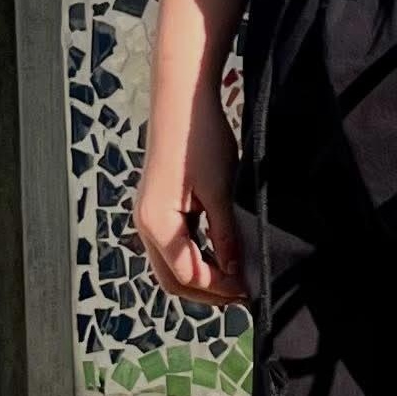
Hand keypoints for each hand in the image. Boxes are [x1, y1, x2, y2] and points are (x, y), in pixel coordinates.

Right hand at [135, 81, 246, 304]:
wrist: (181, 101)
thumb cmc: (200, 139)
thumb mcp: (220, 192)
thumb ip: (225, 235)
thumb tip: (233, 271)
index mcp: (158, 223)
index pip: (189, 276)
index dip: (220, 288)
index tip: (250, 290)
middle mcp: (146, 225)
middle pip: (174, 279)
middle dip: (208, 292)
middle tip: (243, 295)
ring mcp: (149, 217)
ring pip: (172, 266)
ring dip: (201, 277)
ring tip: (236, 279)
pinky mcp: (157, 208)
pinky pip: (173, 247)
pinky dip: (196, 259)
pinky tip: (221, 257)